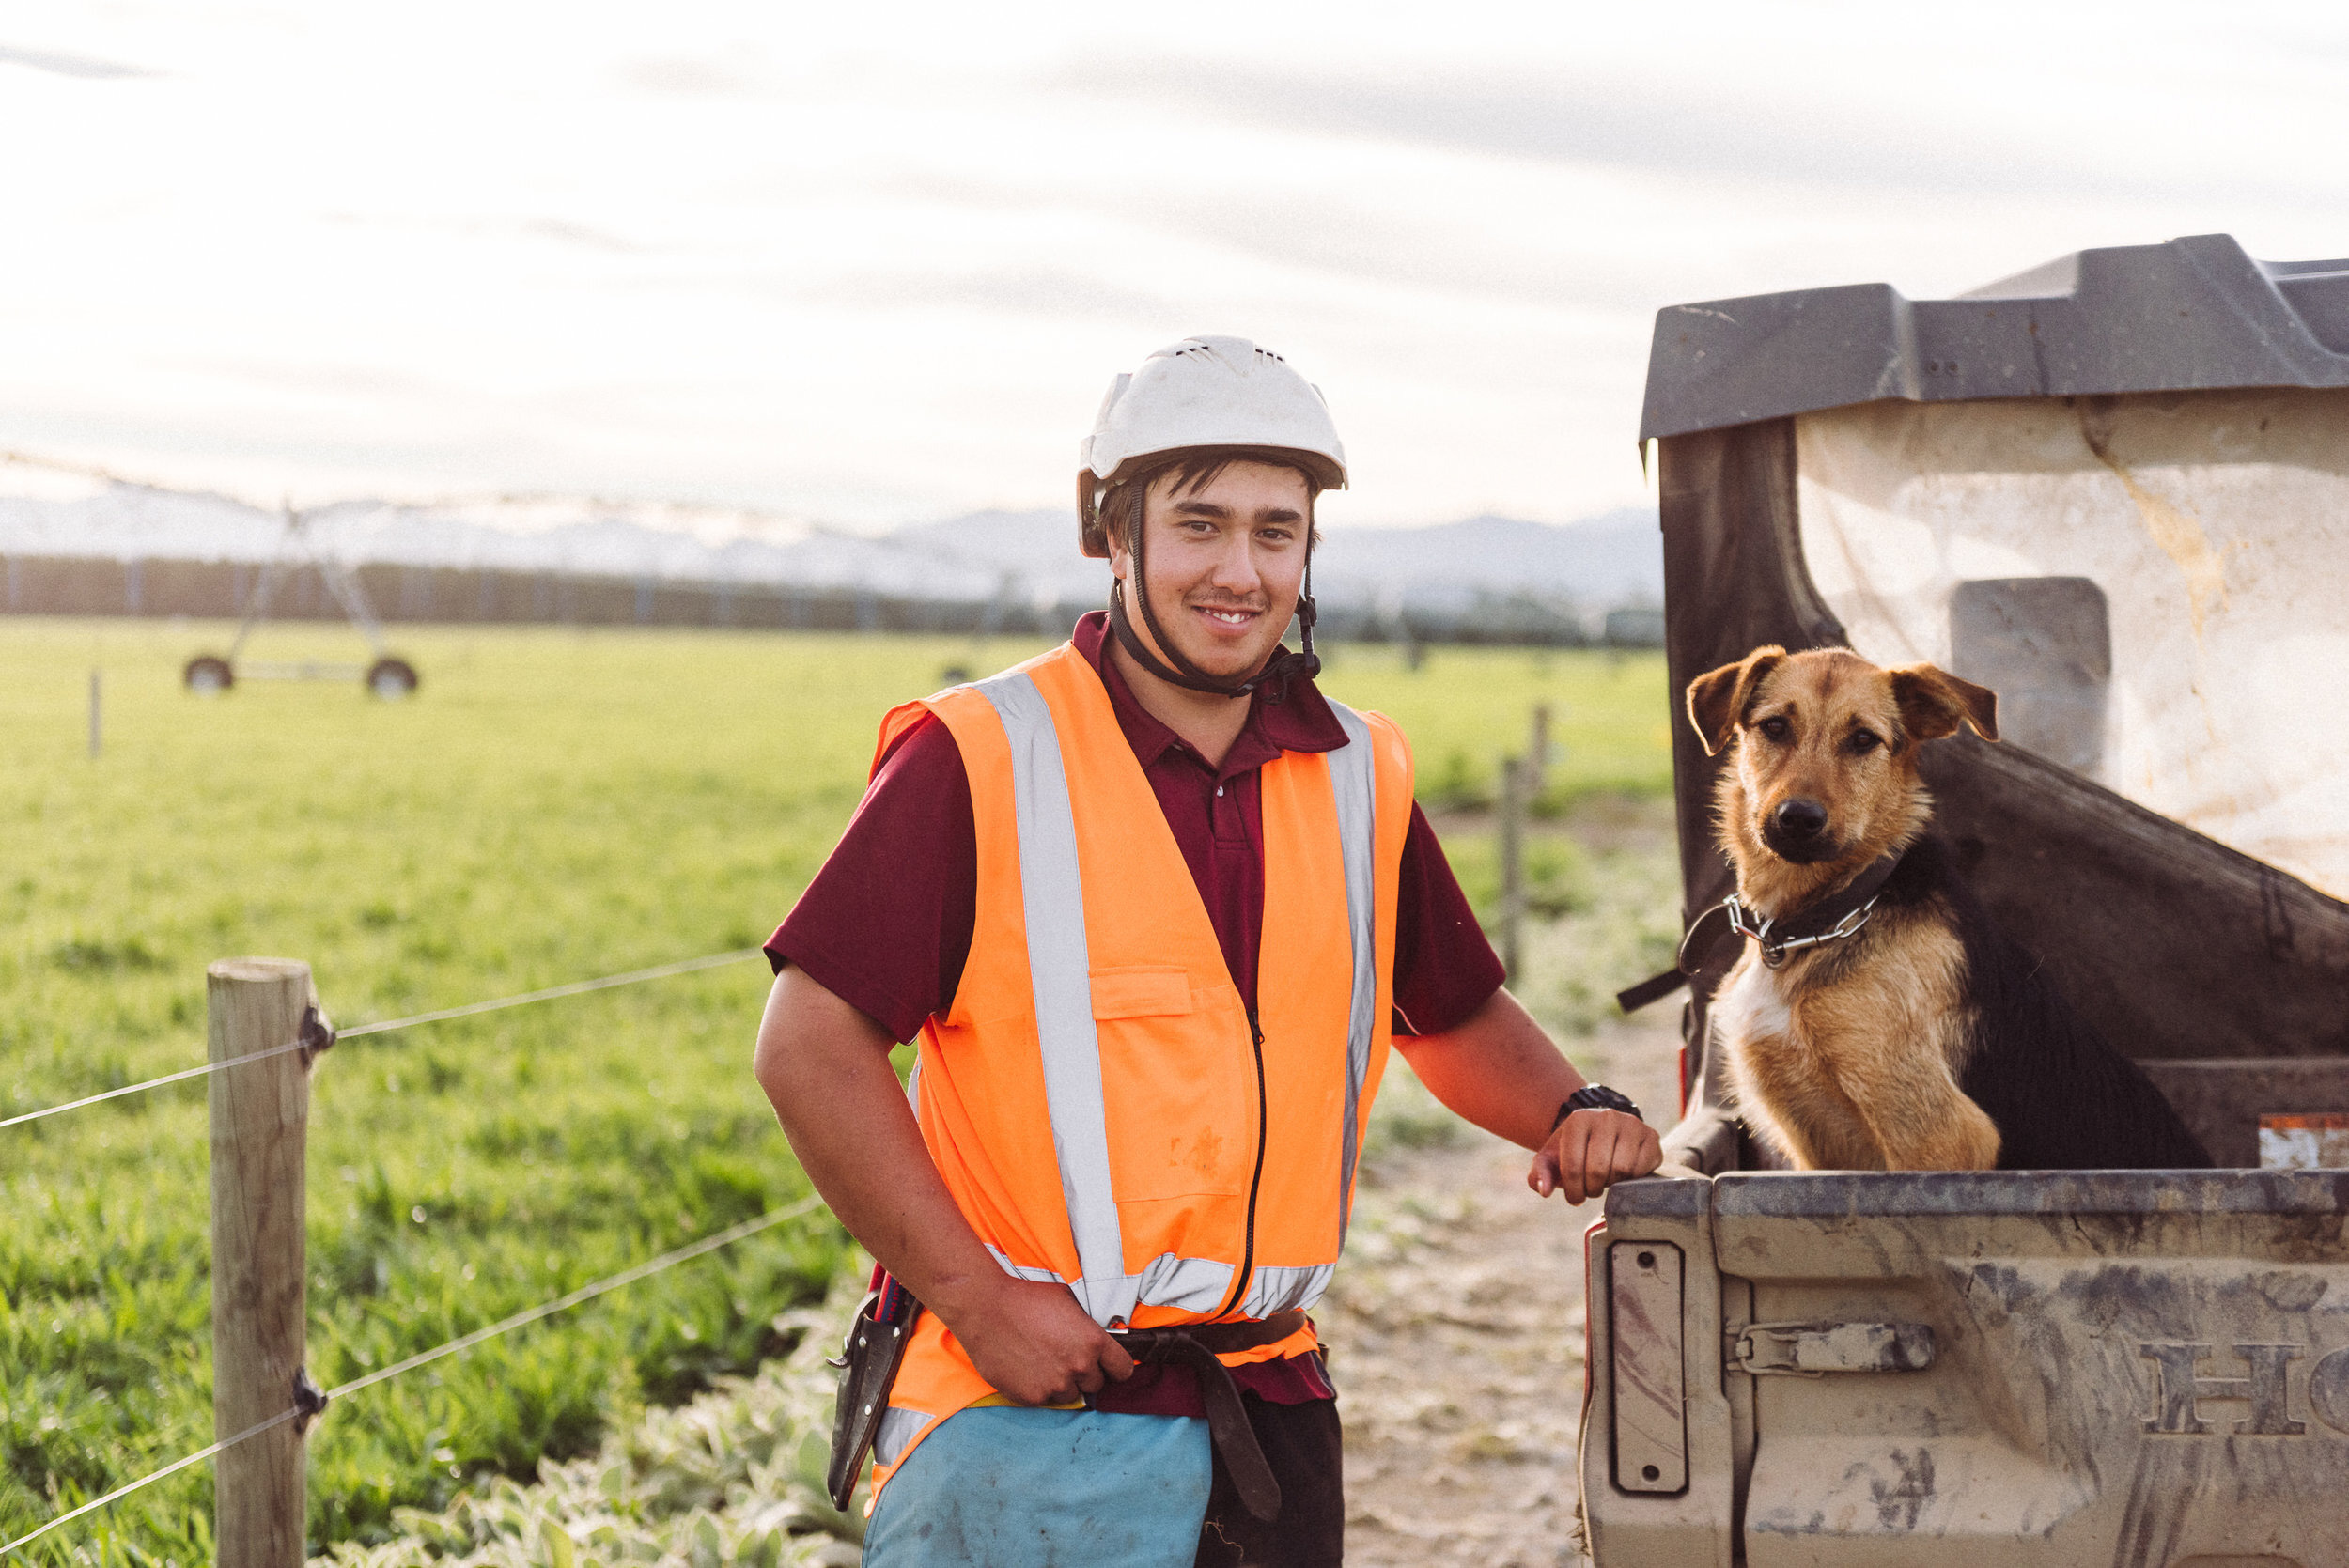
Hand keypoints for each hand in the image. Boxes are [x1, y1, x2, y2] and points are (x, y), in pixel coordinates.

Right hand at [944, 1276, 1135, 1405]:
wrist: (986, 1308)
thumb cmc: (1027, 1299)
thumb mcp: (1069, 1302)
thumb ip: (1089, 1327)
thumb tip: (1102, 1339)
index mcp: (1093, 1342)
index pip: (1123, 1370)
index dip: (1116, 1368)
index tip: (1109, 1367)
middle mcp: (1079, 1367)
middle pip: (1096, 1385)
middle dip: (1086, 1374)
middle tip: (1067, 1359)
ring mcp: (1055, 1385)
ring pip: (1070, 1395)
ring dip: (1063, 1384)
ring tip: (1043, 1362)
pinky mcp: (1032, 1397)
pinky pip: (1044, 1400)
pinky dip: (1039, 1389)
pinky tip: (1027, 1368)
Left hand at [1528, 1108, 1661, 1203]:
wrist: (1602, 1136)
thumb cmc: (1574, 1152)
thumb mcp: (1551, 1160)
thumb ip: (1540, 1174)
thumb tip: (1544, 1190)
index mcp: (1578, 1119)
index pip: (1572, 1165)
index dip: (1573, 1190)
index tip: (1574, 1197)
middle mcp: (1606, 1117)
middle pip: (1598, 1170)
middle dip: (1592, 1189)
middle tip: (1591, 1189)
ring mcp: (1631, 1124)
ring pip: (1621, 1169)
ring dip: (1612, 1185)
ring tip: (1606, 1180)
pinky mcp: (1651, 1136)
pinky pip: (1641, 1169)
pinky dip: (1631, 1180)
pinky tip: (1623, 1175)